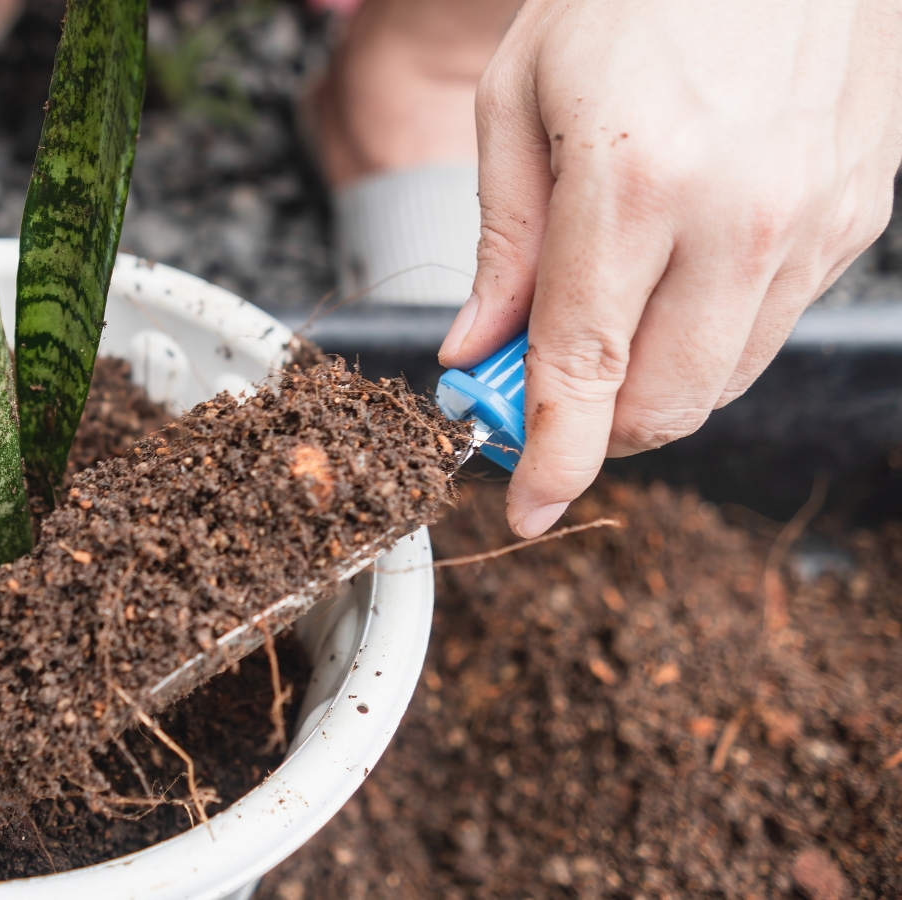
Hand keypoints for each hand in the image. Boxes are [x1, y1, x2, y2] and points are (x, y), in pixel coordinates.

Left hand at [439, 0, 901, 535]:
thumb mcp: (521, 98)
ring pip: (725, 378)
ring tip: (610, 311)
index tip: (528, 508)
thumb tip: (476, 349)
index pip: (587, 368)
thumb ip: (503, 241)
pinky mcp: (861, 214)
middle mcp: (742, 217)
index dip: (553, 456)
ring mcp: (816, 220)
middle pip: (665, 402)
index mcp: (637, 182)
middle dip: (596, 425)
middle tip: (544, 389)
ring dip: (654, 381)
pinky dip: (713, 329)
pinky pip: (775, 322)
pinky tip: (682, 265)